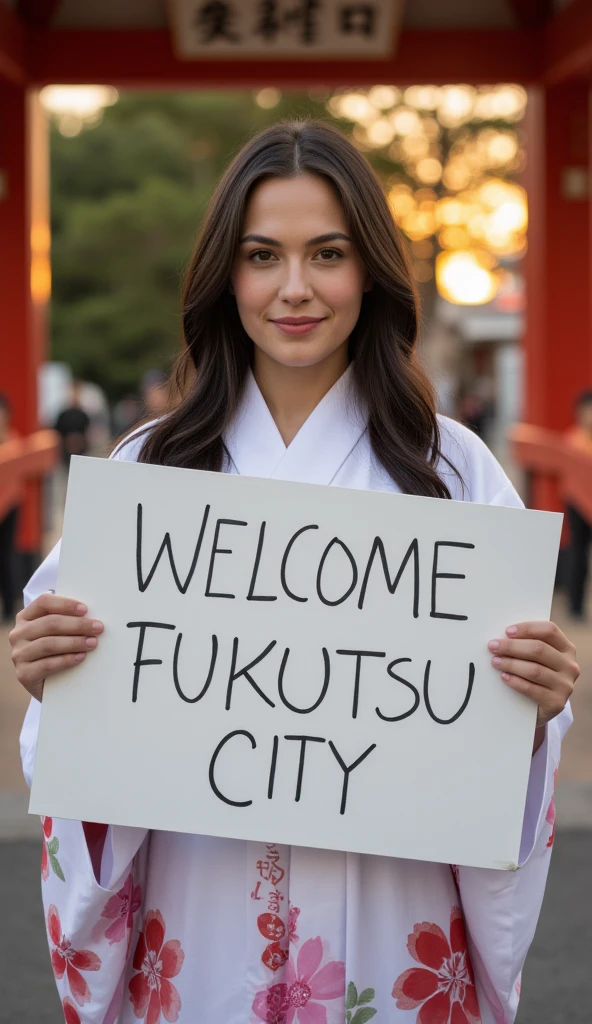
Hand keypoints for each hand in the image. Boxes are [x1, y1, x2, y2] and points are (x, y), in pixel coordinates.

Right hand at [9, 594, 103, 702]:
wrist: (48, 684)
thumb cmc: (56, 650)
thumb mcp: (57, 632)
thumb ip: (66, 619)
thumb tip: (90, 613)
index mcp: (25, 617)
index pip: (43, 603)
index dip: (65, 604)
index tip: (85, 610)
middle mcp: (18, 634)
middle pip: (50, 624)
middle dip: (77, 625)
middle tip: (98, 627)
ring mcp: (19, 654)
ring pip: (49, 644)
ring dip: (74, 642)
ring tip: (92, 642)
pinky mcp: (24, 674)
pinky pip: (47, 664)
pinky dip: (67, 660)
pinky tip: (81, 657)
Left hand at [488, 621, 578, 749]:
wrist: (541, 707)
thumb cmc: (536, 675)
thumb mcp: (538, 658)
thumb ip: (528, 644)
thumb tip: (503, 636)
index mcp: (566, 648)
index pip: (549, 631)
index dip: (527, 628)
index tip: (507, 631)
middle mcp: (569, 665)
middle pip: (539, 649)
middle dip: (512, 646)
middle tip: (493, 646)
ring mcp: (565, 685)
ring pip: (534, 670)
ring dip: (511, 664)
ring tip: (495, 661)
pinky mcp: (556, 702)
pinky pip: (532, 689)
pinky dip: (515, 682)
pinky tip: (504, 677)